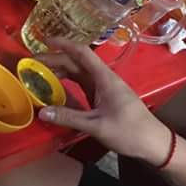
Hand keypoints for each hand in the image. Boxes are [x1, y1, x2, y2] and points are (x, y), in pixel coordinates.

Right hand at [36, 38, 171, 165]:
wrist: (154, 144)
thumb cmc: (130, 131)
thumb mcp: (96, 126)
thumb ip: (69, 117)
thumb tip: (42, 112)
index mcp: (104, 78)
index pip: (82, 53)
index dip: (63, 44)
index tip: (45, 40)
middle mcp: (103, 78)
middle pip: (76, 62)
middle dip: (54, 59)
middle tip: (32, 63)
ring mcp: (103, 88)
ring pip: (78, 72)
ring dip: (59, 70)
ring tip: (38, 74)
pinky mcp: (102, 98)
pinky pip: (81, 84)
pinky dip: (66, 82)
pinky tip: (54, 88)